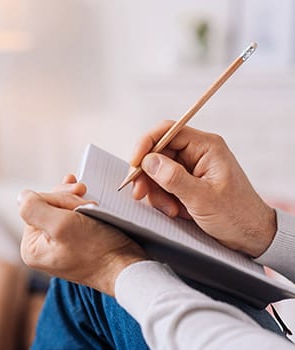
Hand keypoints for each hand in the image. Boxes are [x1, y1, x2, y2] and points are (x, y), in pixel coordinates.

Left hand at [19, 175, 147, 295]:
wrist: (126, 267)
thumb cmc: (98, 250)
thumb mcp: (61, 226)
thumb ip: (34, 208)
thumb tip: (21, 196)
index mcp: (31, 248)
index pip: (35, 206)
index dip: (58, 198)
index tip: (79, 199)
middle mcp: (41, 248)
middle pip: (47, 206)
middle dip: (67, 199)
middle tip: (87, 198)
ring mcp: (57, 245)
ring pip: (60, 209)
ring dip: (76, 201)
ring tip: (92, 204)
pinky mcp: (74, 242)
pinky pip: (71, 217)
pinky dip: (80, 206)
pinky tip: (87, 200)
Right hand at [130, 120, 275, 256]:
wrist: (251, 236)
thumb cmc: (236, 215)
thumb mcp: (202, 198)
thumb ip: (174, 178)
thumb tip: (148, 161)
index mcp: (206, 147)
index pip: (167, 131)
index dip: (146, 144)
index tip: (134, 163)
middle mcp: (197, 153)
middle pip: (158, 152)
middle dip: (147, 174)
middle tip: (140, 193)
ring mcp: (191, 168)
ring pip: (157, 170)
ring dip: (155, 191)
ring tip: (169, 209)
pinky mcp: (186, 182)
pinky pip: (162, 184)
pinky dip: (161, 197)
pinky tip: (173, 211)